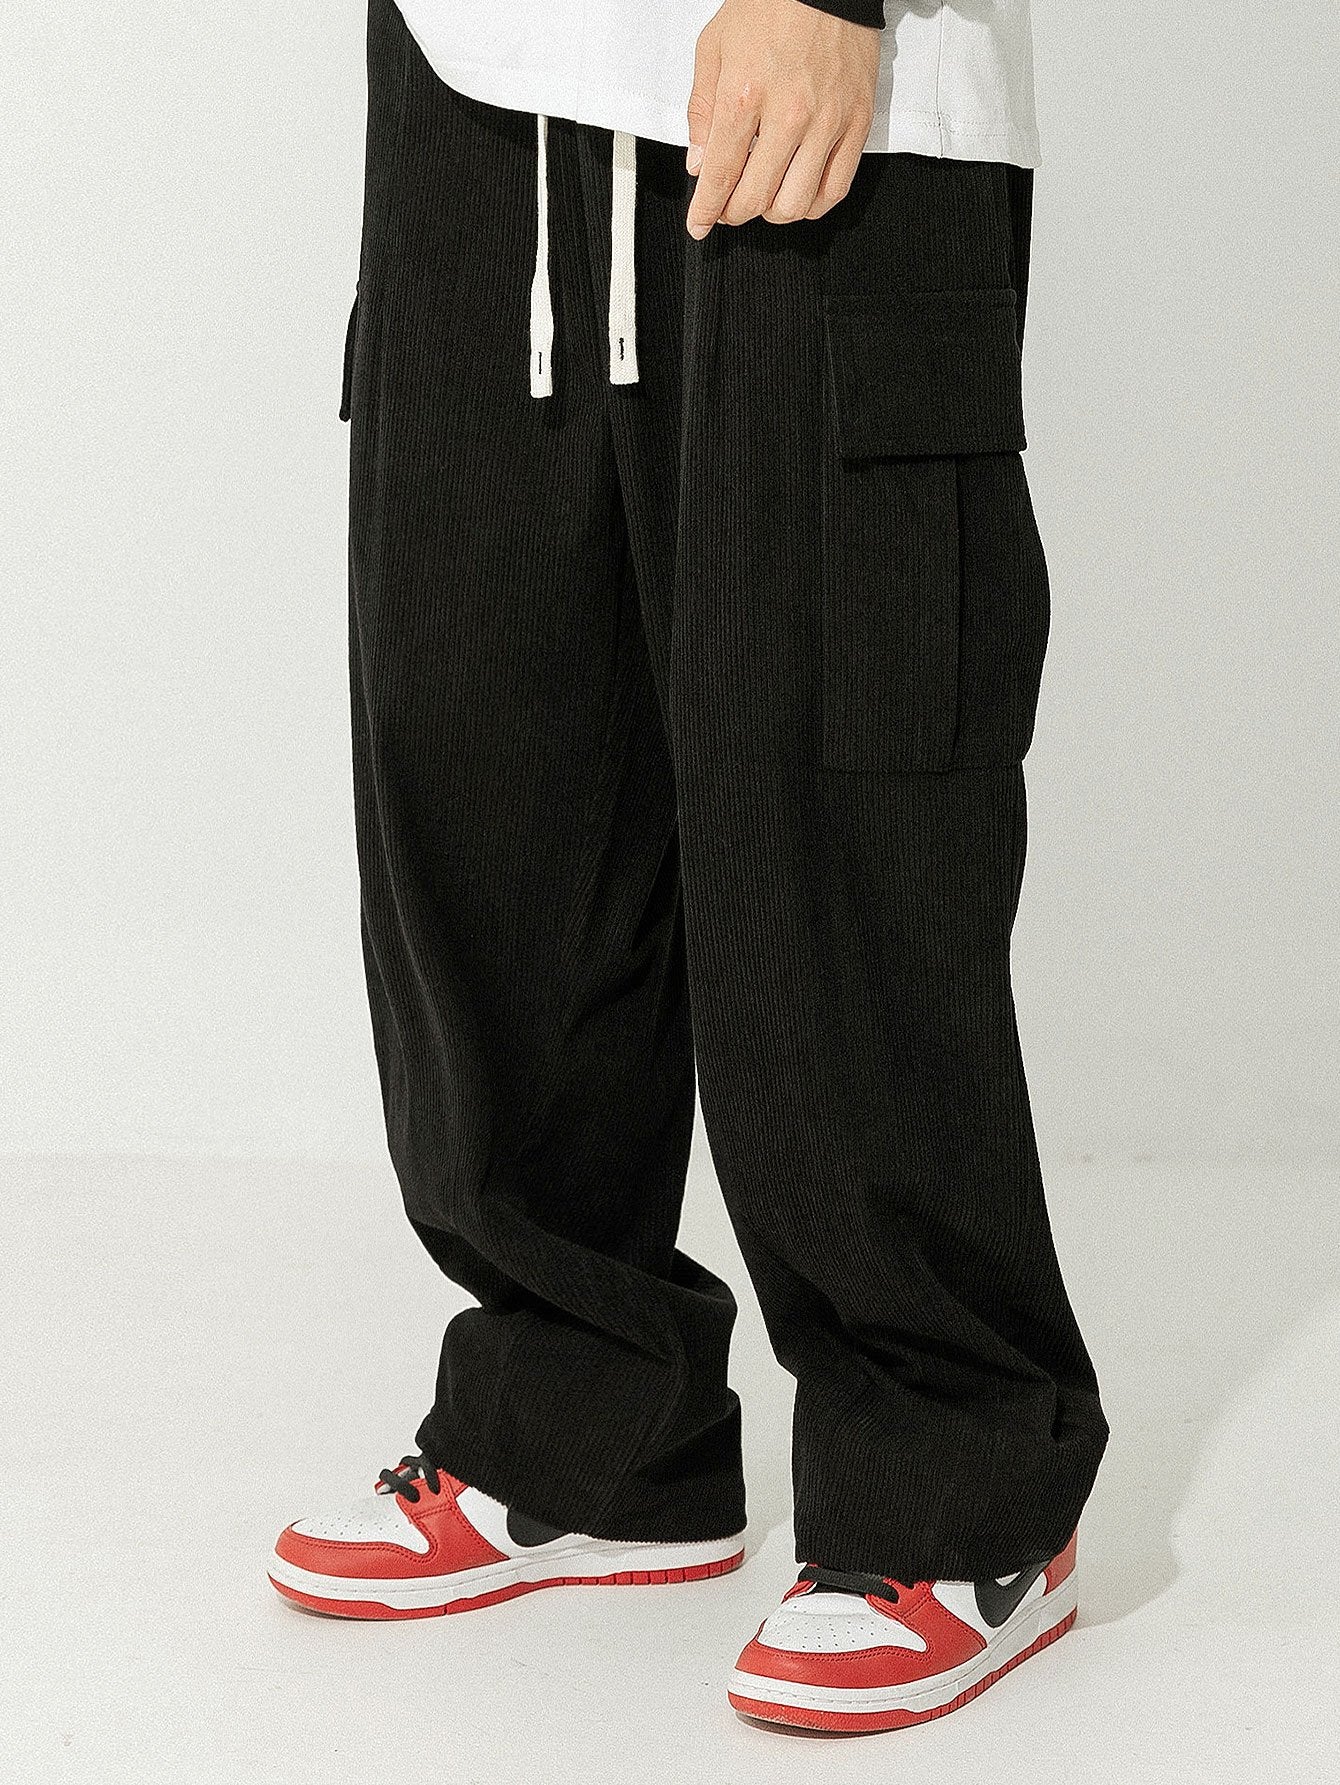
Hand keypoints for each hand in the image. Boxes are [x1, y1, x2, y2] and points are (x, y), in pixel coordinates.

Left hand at [686, 0, 878, 238]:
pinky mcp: (856, 123)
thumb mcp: (714, 47)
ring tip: (762, 197)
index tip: (700, 224)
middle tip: (727, 207)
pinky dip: (812, 206)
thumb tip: (699, 163)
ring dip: (771, 212)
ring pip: (795, 204)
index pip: (719, 175)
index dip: (706, 210)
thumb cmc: (771, 4)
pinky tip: (797, 195)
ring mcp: (827, 122)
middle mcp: (788, 114)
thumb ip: (701, 110)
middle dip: (733, 214)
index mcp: (745, 94)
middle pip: (755, 198)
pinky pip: (835, 189)